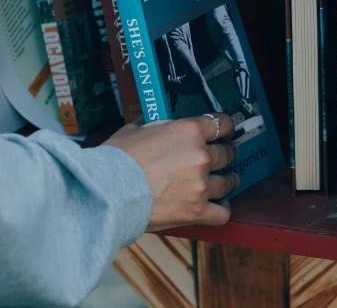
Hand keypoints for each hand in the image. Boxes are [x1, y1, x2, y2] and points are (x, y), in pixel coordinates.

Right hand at [104, 113, 238, 231]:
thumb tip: (161, 125)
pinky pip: (223, 212)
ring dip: (228, 179)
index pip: (221, 124)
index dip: (226, 127)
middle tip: (224, 155)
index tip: (225, 131)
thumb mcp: (136, 129)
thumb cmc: (117, 159)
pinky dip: (223, 209)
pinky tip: (220, 205)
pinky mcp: (197, 211)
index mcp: (189, 131)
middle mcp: (201, 156)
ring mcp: (202, 185)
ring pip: (229, 182)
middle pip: (228, 153)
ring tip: (225, 180)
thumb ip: (158, 127)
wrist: (107, 191)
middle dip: (227, 153)